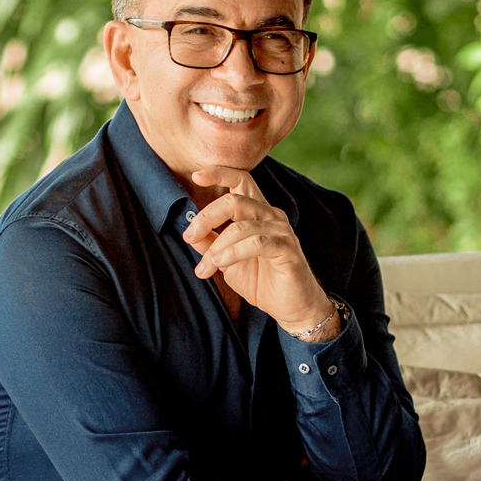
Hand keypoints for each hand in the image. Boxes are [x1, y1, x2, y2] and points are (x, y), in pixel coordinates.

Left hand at [182, 165, 331, 334]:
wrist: (291, 307)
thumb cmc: (262, 281)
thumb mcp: (227, 262)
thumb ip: (210, 244)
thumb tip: (190, 232)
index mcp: (257, 212)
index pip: (241, 180)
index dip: (219, 173)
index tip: (196, 175)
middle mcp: (270, 215)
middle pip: (235, 200)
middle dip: (206, 217)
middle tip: (189, 237)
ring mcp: (281, 230)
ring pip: (241, 225)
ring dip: (217, 247)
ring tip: (206, 266)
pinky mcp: (287, 248)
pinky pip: (256, 243)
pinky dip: (233, 253)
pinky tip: (222, 264)